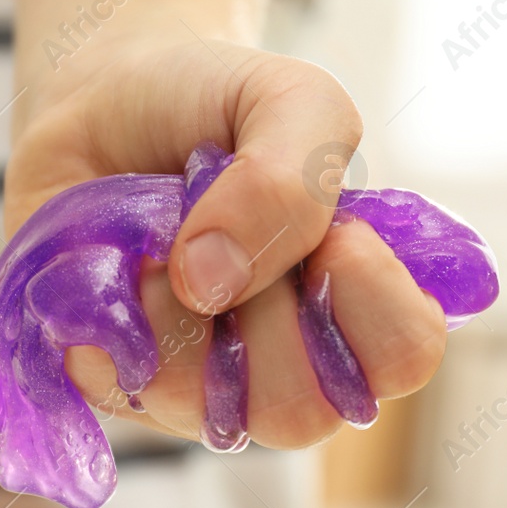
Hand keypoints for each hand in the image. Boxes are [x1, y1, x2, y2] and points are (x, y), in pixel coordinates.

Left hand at [5, 34, 446, 447]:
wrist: (103, 94)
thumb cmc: (216, 108)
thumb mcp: (293, 101)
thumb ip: (293, 179)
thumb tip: (211, 284)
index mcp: (358, 307)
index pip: (403, 360)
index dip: (371, 299)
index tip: (336, 229)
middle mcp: (286, 367)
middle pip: (302, 413)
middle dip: (264, 304)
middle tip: (238, 229)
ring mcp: (197, 390)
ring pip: (204, 403)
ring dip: (184, 301)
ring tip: (173, 236)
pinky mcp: (116, 384)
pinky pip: (121, 373)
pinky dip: (120, 295)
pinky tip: (124, 255)